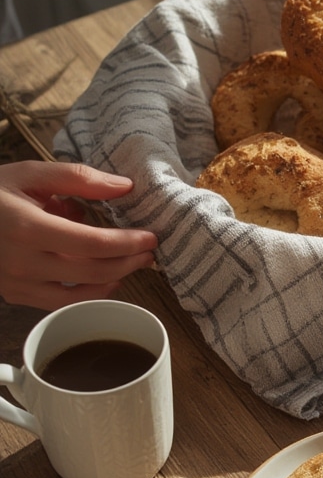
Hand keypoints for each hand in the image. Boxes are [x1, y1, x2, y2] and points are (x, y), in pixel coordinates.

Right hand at [0, 161, 156, 309]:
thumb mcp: (31, 174)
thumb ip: (79, 178)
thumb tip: (124, 186)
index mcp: (27, 227)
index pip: (92, 243)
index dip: (127, 243)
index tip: (151, 237)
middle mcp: (22, 261)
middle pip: (93, 271)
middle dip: (128, 262)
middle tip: (149, 251)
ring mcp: (18, 283)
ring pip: (81, 294)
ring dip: (114, 280)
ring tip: (131, 263)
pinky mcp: (16, 295)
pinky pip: (62, 303)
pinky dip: (89, 293)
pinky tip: (104, 278)